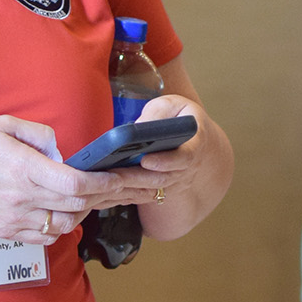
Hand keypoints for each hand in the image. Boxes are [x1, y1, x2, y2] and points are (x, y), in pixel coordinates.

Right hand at [0, 114, 135, 244]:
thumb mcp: (2, 126)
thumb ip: (39, 134)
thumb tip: (61, 151)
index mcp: (23, 169)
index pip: (75, 183)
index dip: (102, 182)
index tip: (116, 176)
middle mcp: (21, 198)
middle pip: (76, 205)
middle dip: (101, 196)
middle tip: (113, 187)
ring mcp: (14, 219)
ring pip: (64, 225)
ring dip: (81, 213)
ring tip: (85, 198)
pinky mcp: (7, 232)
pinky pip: (45, 237)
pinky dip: (60, 227)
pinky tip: (60, 212)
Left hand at [91, 94, 210, 209]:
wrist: (193, 137)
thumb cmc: (181, 117)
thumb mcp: (172, 105)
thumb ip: (157, 114)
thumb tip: (137, 128)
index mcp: (195, 144)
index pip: (184, 157)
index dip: (165, 161)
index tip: (146, 160)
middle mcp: (188, 168)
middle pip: (162, 178)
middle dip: (136, 178)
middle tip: (114, 174)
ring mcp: (176, 181)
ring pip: (151, 190)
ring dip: (128, 188)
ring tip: (106, 182)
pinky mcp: (162, 188)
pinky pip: (144, 195)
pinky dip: (125, 195)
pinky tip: (105, 193)